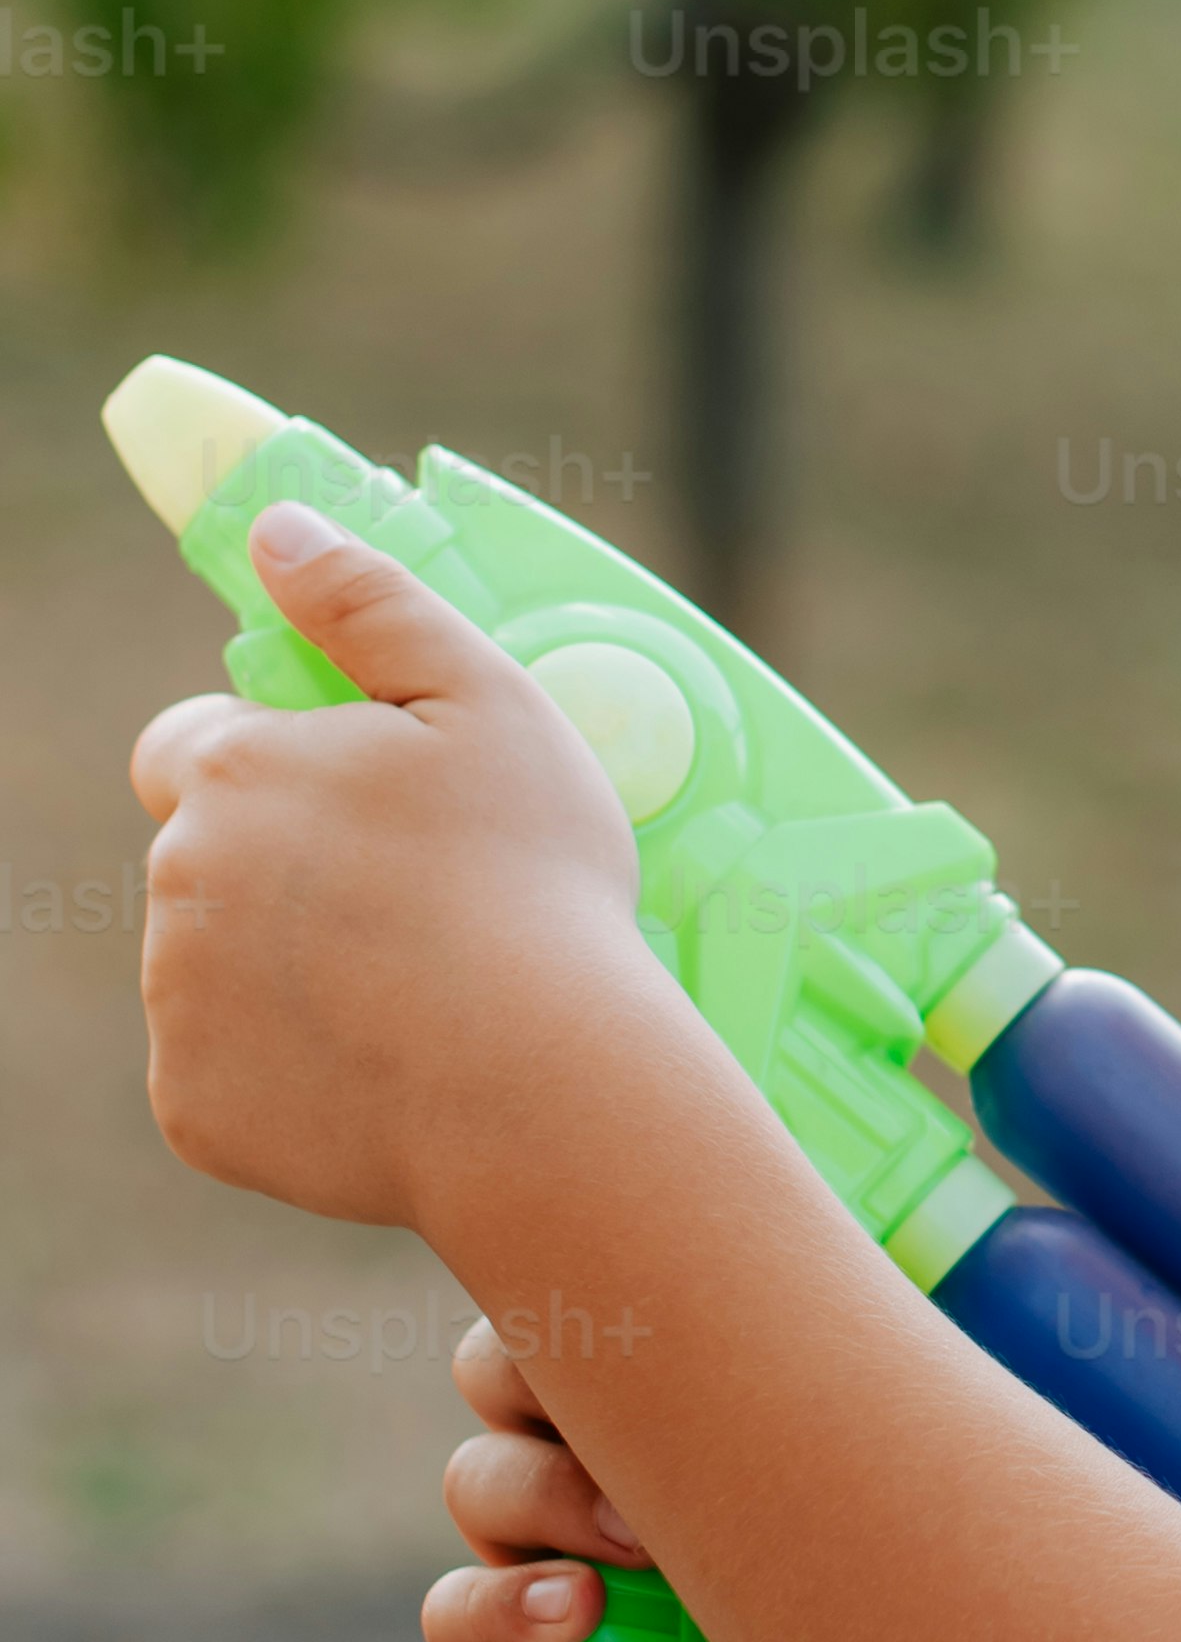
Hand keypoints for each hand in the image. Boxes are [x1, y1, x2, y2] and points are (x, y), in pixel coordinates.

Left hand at [130, 504, 666, 1235]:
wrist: (542, 1092)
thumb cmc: (534, 886)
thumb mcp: (489, 704)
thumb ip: (371, 603)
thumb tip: (276, 532)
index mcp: (234, 774)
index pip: (192, 746)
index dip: (275, 764)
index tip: (362, 804)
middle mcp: (176, 882)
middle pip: (209, 861)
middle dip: (288, 871)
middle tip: (416, 906)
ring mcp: (177, 1006)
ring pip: (217, 968)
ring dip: (290, 970)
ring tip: (416, 993)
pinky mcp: (195, 1109)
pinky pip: (231, 1073)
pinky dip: (290, 1072)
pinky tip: (386, 1068)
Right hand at [430, 1313, 904, 1641]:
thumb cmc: (901, 1628)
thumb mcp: (890, 1500)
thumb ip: (863, 1400)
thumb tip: (911, 1275)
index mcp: (674, 1402)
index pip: (593, 1296)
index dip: (593, 1268)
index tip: (675, 1294)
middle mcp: (596, 1469)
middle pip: (500, 1366)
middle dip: (539, 1364)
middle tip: (639, 1408)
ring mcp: (552, 1570)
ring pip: (479, 1481)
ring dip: (543, 1488)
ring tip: (641, 1539)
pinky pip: (458, 1621)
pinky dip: (498, 1606)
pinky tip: (570, 1610)